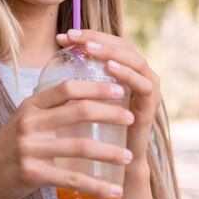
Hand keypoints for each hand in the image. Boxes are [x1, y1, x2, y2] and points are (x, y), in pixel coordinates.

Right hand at [0, 77, 133, 198]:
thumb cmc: (9, 148)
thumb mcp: (24, 121)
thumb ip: (48, 111)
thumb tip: (85, 100)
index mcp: (30, 106)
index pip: (67, 88)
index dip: (96, 87)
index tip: (119, 90)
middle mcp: (29, 123)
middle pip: (78, 112)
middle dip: (110, 114)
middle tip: (131, 119)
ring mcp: (30, 148)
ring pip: (80, 146)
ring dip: (109, 151)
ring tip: (128, 156)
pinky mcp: (32, 173)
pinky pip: (71, 178)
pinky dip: (96, 185)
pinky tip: (114, 189)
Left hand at [56, 29, 160, 166]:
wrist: (115, 163)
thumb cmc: (96, 130)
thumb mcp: (84, 101)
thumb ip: (76, 83)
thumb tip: (46, 65)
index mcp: (124, 70)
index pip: (108, 43)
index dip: (87, 36)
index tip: (63, 36)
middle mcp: (139, 75)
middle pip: (122, 46)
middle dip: (97, 38)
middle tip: (74, 36)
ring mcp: (148, 88)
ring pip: (135, 60)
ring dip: (111, 52)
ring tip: (89, 48)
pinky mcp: (152, 105)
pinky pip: (143, 84)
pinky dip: (127, 74)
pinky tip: (110, 68)